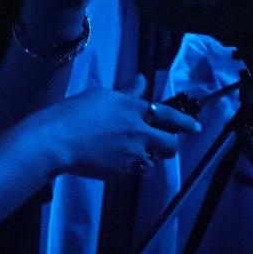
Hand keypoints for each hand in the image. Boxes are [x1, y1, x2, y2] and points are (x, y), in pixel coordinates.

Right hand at [32, 75, 200, 178]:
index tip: (196, 128)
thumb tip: (142, 81)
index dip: (185, 122)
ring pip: (154, 160)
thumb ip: (127, 92)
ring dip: (149, 156)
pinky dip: (134, 167)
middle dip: (170, 144)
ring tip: (135, 152)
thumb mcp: (102, 96)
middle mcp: (139, 132)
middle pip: (169, 144)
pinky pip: (137, 171)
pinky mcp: (123, 173)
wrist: (57, 141)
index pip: (169, 115)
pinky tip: (120, 161)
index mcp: (134, 108)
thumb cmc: (74, 112)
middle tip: (164, 143)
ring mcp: (132, 154)